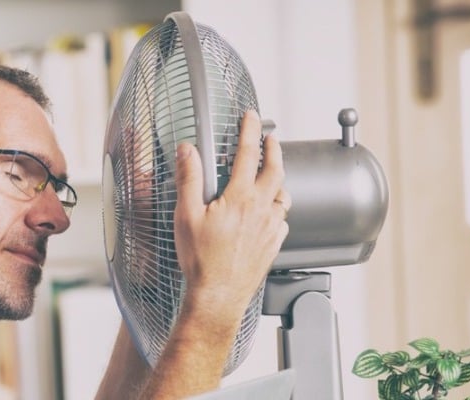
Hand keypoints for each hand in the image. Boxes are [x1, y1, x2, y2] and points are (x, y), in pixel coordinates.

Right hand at [173, 109, 289, 329]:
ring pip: (283, 195)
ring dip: (278, 180)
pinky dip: (279, 208)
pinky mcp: (274, 245)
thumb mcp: (186, 215)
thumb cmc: (201, 260)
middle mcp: (261, 209)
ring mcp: (271, 228)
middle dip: (274, 150)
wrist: (218, 295)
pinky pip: (283, 220)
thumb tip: (188, 151)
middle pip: (275, 170)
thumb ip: (188, 179)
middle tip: (271, 139)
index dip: (250, 130)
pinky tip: (271, 212)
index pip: (248, 154)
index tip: (252, 117)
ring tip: (271, 175)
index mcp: (240, 197)